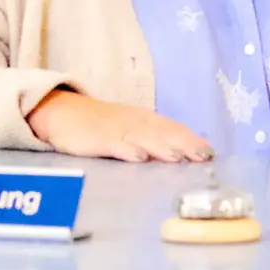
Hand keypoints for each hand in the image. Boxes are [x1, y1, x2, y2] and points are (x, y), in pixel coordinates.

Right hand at [25, 89, 212, 162]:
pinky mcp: (96, 139)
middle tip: (203, 156)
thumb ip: (151, 138)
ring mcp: (114, 130)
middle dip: (184, 144)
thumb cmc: (96, 123)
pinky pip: (113, 144)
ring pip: (142, 138)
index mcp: (141, 120)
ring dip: (161, 146)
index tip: (210, 152)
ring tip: (179, 157)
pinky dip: (127, 150)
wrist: (59, 112)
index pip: (171, 128)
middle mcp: (132, 123)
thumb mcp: (126, 127)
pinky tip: (139, 157)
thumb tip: (180, 153)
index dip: (190, 139)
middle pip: (162, 133)